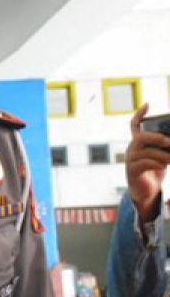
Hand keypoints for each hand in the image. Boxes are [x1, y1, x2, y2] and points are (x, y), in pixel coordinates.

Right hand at [126, 104, 169, 221]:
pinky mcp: (132, 170)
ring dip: (163, 155)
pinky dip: (157, 164)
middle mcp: (132, 148)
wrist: (147, 191)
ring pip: (146, 152)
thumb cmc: (155, 171)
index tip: (147, 105)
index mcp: (139, 142)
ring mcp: (130, 159)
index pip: (135, 125)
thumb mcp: (162, 155)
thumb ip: (165, 147)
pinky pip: (145, 163)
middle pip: (141, 137)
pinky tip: (162, 167)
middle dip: (157, 138)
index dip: (140, 114)